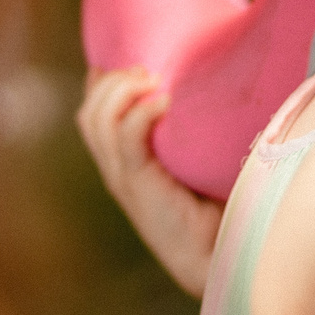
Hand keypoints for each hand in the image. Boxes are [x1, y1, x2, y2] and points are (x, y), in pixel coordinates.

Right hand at [76, 69, 225, 297]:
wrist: (221, 258)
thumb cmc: (220, 208)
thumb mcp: (200, 161)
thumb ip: (196, 131)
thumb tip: (226, 83)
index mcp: (125, 163)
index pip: (93, 114)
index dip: (103, 82)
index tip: (132, 56)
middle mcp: (116, 169)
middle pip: (89, 112)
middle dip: (111, 80)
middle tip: (147, 68)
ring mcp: (123, 179)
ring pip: (98, 120)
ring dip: (121, 90)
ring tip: (152, 78)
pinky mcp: (138, 187)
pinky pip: (126, 140)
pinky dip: (139, 114)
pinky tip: (164, 104)